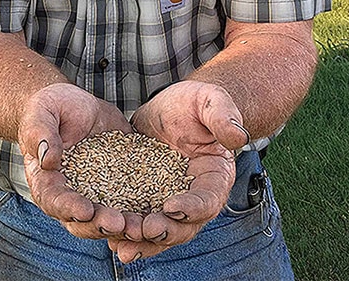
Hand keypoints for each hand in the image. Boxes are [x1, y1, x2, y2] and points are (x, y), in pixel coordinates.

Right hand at [18, 83, 135, 240]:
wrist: (71, 104)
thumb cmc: (49, 108)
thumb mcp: (41, 114)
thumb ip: (41, 135)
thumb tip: (48, 160)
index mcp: (47, 182)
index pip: (55, 201)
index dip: (69, 209)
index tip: (85, 211)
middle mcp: (71, 195)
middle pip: (83, 221)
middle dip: (101, 225)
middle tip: (119, 224)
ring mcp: (95, 192)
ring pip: (108, 217)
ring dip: (124, 226)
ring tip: (141, 227)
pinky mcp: (118, 183)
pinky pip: (130, 200)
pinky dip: (142, 210)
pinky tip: (159, 212)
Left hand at [114, 81, 249, 261]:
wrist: (172, 108)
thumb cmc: (196, 103)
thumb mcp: (210, 101)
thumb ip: (223, 116)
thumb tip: (238, 136)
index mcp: (215, 177)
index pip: (209, 199)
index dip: (193, 207)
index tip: (172, 206)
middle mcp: (194, 197)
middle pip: (184, 226)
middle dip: (165, 231)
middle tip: (145, 230)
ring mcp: (170, 201)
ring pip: (160, 231)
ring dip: (142, 242)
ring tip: (123, 247)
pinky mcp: (146, 199)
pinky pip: (139, 221)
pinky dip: (127, 235)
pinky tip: (110, 242)